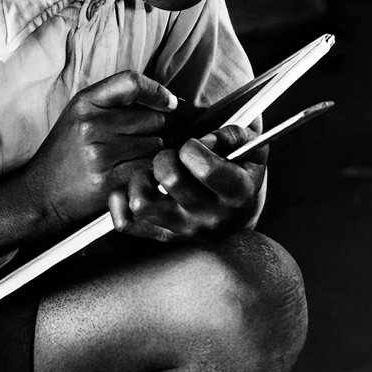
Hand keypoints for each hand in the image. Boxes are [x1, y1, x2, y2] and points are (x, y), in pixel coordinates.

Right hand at [21, 72, 177, 229]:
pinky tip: (137, 174)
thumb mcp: (80, 114)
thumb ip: (116, 101)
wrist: (42, 193)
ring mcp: (100, 153)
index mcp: (84, 103)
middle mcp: (91, 125)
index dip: (157, 91)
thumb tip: (169, 100)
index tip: (169, 104)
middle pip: (152, 117)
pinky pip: (149, 169)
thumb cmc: (68, 151)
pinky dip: (151, 172)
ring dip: (154, 153)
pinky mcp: (109, 181)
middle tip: (139, 142)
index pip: (132, 82)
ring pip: (156, 145)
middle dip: (154, 130)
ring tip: (132, 159)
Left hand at [107, 124, 266, 242]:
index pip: (205, 168)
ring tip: (153, 174)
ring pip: (142, 204)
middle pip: (170, 180)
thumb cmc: (241, 173)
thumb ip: (234, 135)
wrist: (238, 216)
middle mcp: (209, 217)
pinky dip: (121, 202)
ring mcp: (184, 230)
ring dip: (141, 179)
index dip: (193, 147)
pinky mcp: (162, 236)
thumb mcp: (251, 149)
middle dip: (165, 158)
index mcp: (236, 193)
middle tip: (172, 157)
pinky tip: (135, 185)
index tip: (195, 145)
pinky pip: (126, 223)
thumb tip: (206, 139)